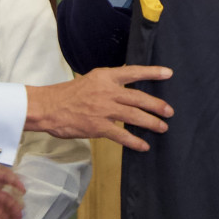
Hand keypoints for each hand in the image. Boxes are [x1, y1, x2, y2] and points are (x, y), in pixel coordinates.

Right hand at [26, 66, 174, 151]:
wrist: (48, 107)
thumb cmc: (67, 94)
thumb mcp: (90, 80)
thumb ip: (108, 84)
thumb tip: (125, 90)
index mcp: (105, 77)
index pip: (133, 72)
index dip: (152, 72)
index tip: (168, 73)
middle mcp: (107, 91)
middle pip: (139, 97)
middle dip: (157, 105)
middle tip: (170, 111)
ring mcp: (104, 109)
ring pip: (134, 116)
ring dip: (151, 122)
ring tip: (163, 128)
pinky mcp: (98, 126)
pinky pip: (121, 135)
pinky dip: (134, 141)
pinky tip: (144, 146)